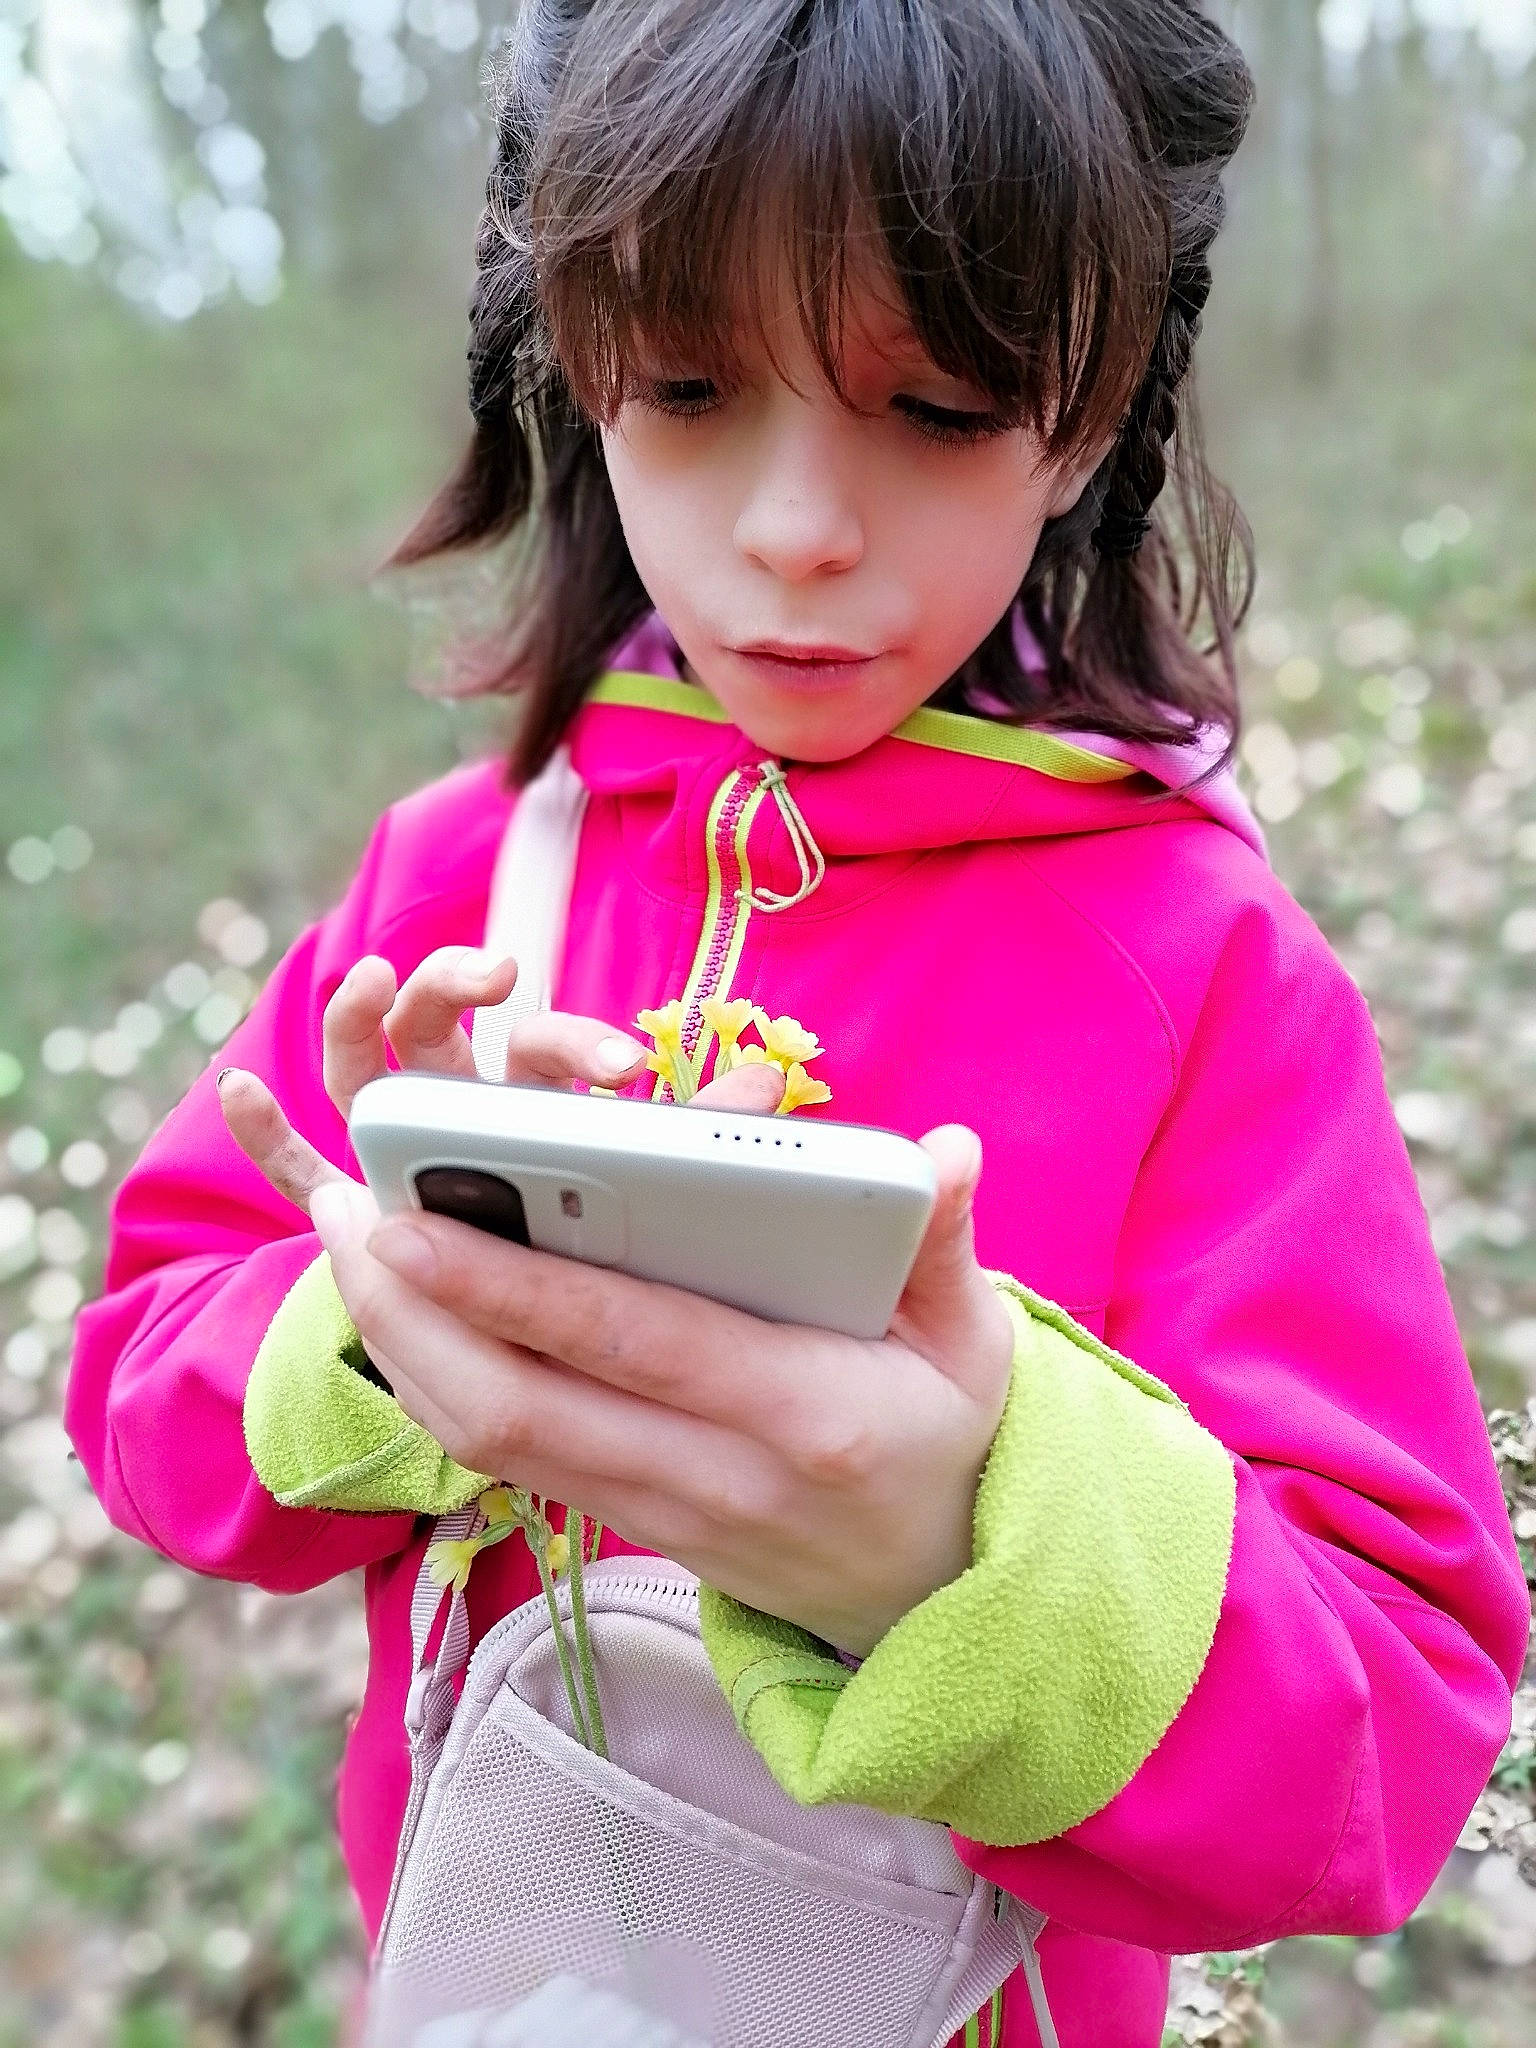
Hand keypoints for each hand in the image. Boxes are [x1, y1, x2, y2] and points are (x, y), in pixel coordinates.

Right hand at [216, 944, 784, 1218]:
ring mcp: (401, 1151)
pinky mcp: (356, 1205)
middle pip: (443, 1029)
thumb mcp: (660, 1189)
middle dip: (454, 984)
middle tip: (494, 968)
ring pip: (368, 1068)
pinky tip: (234, 1088)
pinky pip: (301, 1166)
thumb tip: (769, 1081)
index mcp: (538, 1105)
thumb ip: (702, 1138)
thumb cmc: (621, 1247)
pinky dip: (266, 1132)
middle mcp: (463, 1113)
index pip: (544, 1051)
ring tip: (372, 975)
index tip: (624, 1063)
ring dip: (362, 1014)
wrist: (562, 1337)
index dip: (578, 1046)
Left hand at [314, 1121, 1014, 1659]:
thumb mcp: (972, 1344)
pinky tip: (404, 1315)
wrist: (934, 1598)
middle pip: (517, 1406)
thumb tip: (947, 1150)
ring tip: (351, 1249)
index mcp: (800, 1412)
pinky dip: (440, 1389)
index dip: (511, 1284)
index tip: (418, 1220)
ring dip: (403, 1349)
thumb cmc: (946, 1442)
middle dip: (411, 1315)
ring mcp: (659, 1515)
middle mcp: (712, 1478)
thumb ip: (946, 1243)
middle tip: (345, 1217)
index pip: (627, 1340)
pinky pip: (509, 1462)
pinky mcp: (626, 1527)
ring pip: (492, 1442)